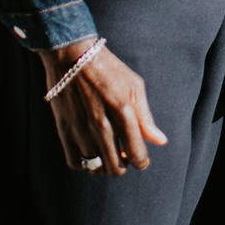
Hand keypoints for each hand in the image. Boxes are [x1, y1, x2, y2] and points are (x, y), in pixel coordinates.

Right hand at [39, 38, 166, 175]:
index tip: (141, 160)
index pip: (136, 153)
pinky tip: (91, 152)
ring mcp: (81, 129)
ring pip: (96, 167)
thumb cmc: (108, 69)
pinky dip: (85, 164)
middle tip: (124, 155)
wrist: (72, 57)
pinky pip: (75, 163)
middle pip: (116, 167)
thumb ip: (146, 117)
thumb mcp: (134, 86)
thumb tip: (160, 142)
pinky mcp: (64, 131)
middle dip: (125, 166)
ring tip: (108, 154)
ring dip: (105, 166)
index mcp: (123, 111)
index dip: (142, 162)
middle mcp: (102, 124)